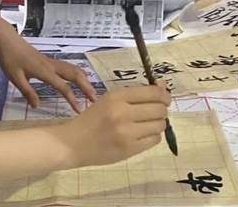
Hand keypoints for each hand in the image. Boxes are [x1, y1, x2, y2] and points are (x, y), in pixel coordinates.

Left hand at [0, 29, 95, 112]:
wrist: (8, 40)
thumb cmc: (10, 59)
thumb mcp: (15, 78)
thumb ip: (27, 92)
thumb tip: (37, 106)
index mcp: (44, 71)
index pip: (63, 86)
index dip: (72, 98)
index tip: (79, 110)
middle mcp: (52, 66)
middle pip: (75, 75)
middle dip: (86, 87)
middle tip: (95, 100)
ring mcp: (52, 62)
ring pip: (74, 69)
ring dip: (84, 80)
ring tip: (91, 92)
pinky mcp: (50, 61)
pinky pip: (69, 67)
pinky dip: (78, 74)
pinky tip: (80, 80)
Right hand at [55, 85, 170, 167]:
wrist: (73, 143)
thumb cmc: (92, 118)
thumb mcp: (110, 99)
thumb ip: (136, 94)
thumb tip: (163, 87)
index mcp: (117, 97)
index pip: (153, 93)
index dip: (164, 95)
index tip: (164, 97)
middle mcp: (123, 113)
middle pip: (159, 109)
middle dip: (162, 109)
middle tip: (155, 111)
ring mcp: (127, 133)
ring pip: (160, 125)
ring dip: (158, 123)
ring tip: (147, 123)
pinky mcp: (129, 150)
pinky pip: (155, 139)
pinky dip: (153, 135)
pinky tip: (143, 134)